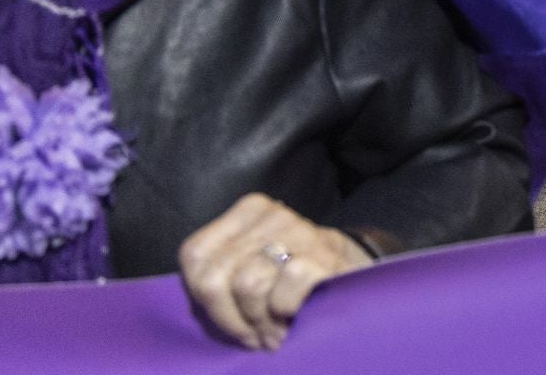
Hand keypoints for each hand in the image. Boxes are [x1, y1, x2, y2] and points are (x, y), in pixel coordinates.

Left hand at [179, 194, 373, 351]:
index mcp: (247, 211)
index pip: (196, 256)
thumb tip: (196, 298)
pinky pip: (282, 293)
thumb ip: (217, 274)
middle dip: (233, 319)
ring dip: (260, 323)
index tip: (231, 320)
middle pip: (217, 278)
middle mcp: (273, 214)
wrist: (350, 272)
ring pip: (247, 286)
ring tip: (273, 332)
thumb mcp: (249, 267)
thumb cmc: (288, 279)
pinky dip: (284, 315)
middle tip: (253, 334)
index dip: (206, 301)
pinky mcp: (323, 256)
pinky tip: (293, 321)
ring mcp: (301, 231)